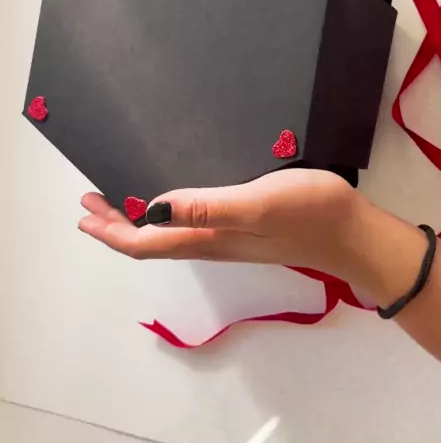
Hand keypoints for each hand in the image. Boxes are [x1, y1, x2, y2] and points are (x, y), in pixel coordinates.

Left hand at [79, 169, 378, 289]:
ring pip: (169, 235)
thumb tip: (151, 210)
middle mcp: (211, 243)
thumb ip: (205, 208)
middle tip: (91, 203)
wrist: (353, 234)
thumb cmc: (307, 214)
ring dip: (139, 221)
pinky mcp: (245, 228)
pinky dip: (167, 214)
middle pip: (151, 242)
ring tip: (119, 201)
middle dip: (117, 226)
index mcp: (207, 239)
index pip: (145, 243)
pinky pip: (191, 226)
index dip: (112, 231)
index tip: (86, 212)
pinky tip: (173, 198)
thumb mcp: (254, 205)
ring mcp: (229, 238)